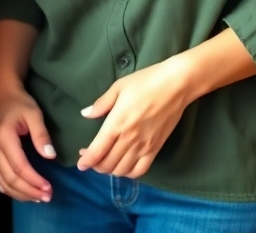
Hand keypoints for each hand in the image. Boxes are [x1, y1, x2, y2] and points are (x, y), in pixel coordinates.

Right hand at [0, 78, 56, 202]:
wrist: (1, 95)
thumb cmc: (19, 103)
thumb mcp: (34, 113)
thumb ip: (41, 135)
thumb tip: (50, 157)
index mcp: (3, 137)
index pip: (19, 167)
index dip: (34, 180)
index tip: (49, 188)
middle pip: (10, 179)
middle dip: (29, 191)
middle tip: (47, 197)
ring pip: (3, 183)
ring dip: (21, 194)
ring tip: (38, 197)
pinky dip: (11, 190)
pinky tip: (24, 192)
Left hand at [77, 56, 191, 177]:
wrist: (176, 85)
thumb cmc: (146, 81)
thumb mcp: (119, 87)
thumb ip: (101, 104)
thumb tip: (85, 114)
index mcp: (117, 123)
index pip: (97, 151)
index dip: (86, 161)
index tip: (80, 163)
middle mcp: (129, 139)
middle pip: (107, 164)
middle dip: (95, 165)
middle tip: (91, 158)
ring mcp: (144, 146)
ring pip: (122, 170)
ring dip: (110, 170)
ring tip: (106, 162)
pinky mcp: (156, 149)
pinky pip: (140, 171)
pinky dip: (129, 173)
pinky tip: (124, 166)